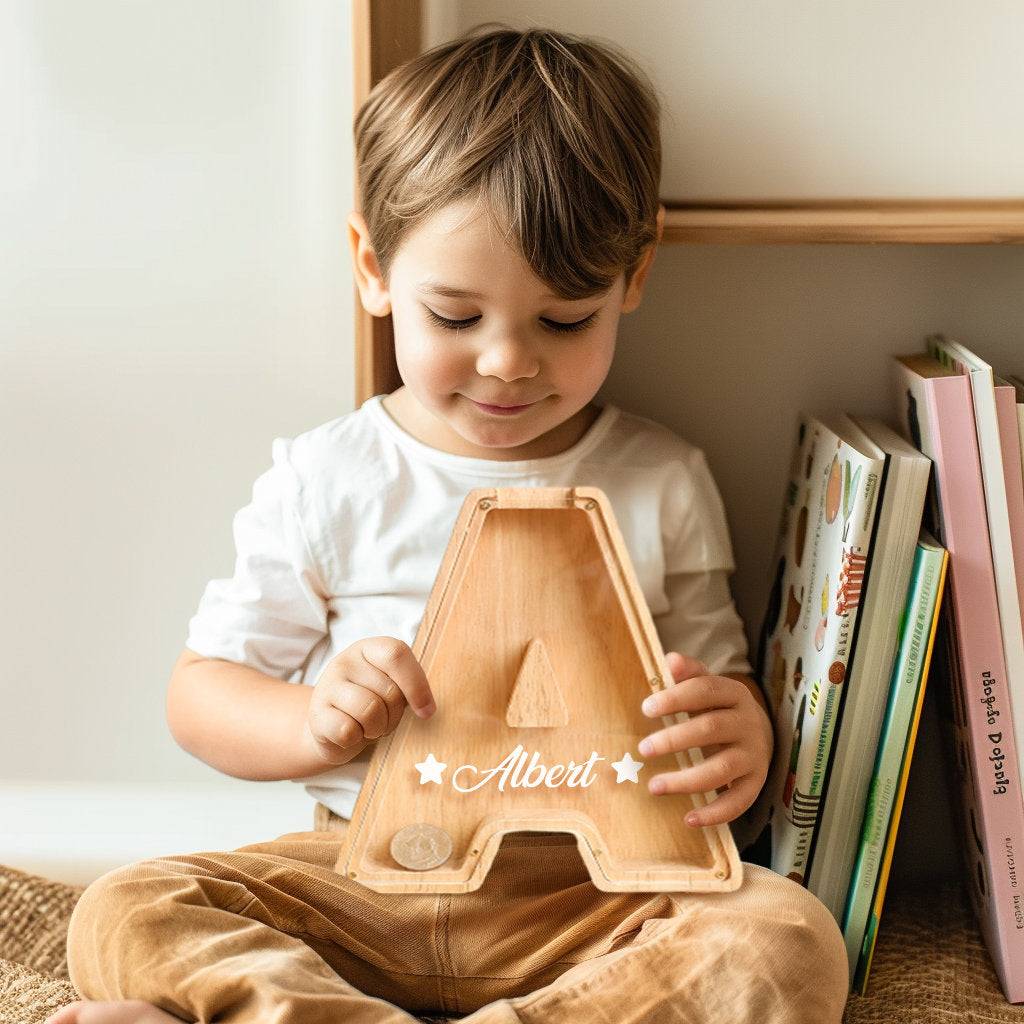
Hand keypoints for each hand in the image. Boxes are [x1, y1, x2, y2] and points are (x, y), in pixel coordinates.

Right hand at [302, 636, 435, 764]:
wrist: (331, 728)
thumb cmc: (370, 705)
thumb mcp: (390, 687)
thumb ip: (408, 686)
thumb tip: (427, 708)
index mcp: (369, 649)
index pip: (397, 654)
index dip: (416, 684)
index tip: (427, 711)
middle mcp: (345, 661)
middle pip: (389, 691)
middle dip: (395, 715)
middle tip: (385, 719)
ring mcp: (327, 686)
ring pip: (370, 710)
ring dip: (377, 728)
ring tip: (370, 727)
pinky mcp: (316, 714)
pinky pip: (348, 730)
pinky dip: (355, 739)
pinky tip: (351, 734)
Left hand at [637, 652, 771, 827]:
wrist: (760, 732)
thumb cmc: (719, 707)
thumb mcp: (707, 686)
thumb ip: (689, 674)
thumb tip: (670, 659)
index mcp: (733, 694)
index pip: (705, 690)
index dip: (675, 698)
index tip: (645, 708)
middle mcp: (748, 723)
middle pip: (711, 729)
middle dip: (675, 739)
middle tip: (643, 749)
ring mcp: (755, 755)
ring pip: (723, 768)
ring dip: (687, 779)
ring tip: (654, 786)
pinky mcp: (756, 782)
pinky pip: (739, 801)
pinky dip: (716, 813)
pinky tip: (689, 818)